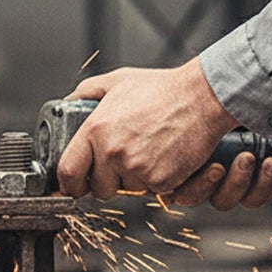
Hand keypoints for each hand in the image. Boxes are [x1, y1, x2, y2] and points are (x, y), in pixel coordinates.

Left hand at [55, 57, 271, 211]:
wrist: (203, 97)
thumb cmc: (164, 88)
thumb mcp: (118, 80)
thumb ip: (87, 92)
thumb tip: (68, 104)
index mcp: (96, 129)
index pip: (68, 172)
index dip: (70, 182)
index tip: (75, 184)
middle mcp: (113, 152)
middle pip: (98, 188)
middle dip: (109, 180)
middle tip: (124, 162)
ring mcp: (137, 169)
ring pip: (127, 191)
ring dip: (135, 179)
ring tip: (149, 151)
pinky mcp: (161, 181)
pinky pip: (152, 190)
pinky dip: (158, 179)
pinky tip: (165, 156)